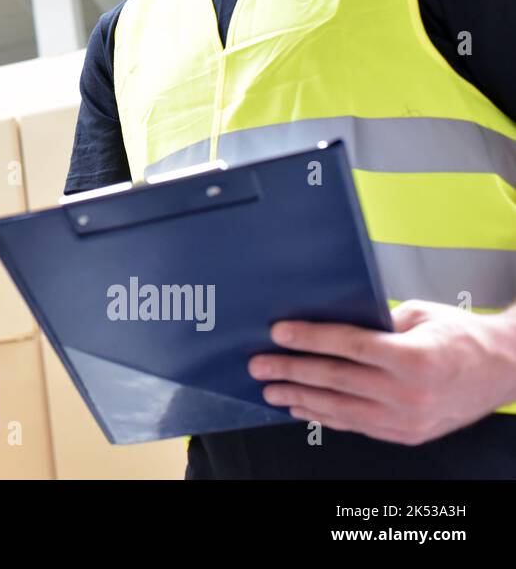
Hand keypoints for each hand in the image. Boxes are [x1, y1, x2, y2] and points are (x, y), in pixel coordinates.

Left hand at [248, 299, 515, 444]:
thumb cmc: (462, 337)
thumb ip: (375, 321)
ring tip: (271, 389)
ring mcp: (408, 420)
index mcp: (414, 358)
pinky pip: (357, 426)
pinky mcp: (407, 435)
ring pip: (341, 409)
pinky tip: (303, 408)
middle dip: (291, 371)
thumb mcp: (420, 314)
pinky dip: (326, 417)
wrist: (506, 370)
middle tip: (259, 365)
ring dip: (300, 399)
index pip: (348, 346)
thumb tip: (329, 320)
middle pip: (336, 380)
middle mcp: (410, 393)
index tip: (278, 333)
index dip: (309, 338)